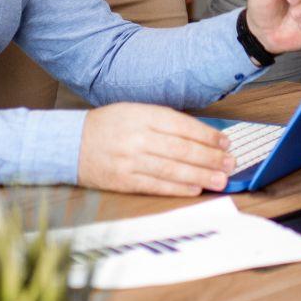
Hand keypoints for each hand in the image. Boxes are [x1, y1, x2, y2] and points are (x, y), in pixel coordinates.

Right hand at [79, 103, 233, 195]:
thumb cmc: (108, 126)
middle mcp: (137, 138)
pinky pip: (156, 186)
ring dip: (201, 176)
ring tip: (220, 180)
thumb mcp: (135, 111)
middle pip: (182, 149)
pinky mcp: (123, 181)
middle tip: (230, 164)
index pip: (183, 126)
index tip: (225, 143)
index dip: (208, 136)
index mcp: (142, 115)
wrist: (70, 144)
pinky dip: (178, 189)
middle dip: (211, 158)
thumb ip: (164, 121)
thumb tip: (200, 135)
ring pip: (173, 170)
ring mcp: (129, 161)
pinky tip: (196, 189)